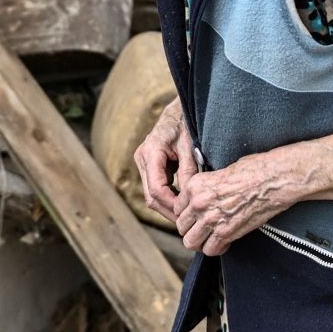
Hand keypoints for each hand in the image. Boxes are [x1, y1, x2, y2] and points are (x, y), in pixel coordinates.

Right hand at [133, 99, 194, 221]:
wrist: (179, 108)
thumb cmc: (186, 122)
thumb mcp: (190, 146)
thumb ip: (188, 171)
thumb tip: (189, 198)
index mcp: (150, 152)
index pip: (156, 189)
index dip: (170, 205)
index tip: (186, 213)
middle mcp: (142, 159)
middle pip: (151, 196)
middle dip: (169, 211)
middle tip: (187, 223)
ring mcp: (144, 163)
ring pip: (152, 194)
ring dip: (168, 206)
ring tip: (187, 216)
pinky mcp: (150, 166)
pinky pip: (156, 188)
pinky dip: (169, 198)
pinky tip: (183, 204)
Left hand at [174, 153, 295, 256]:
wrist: (272, 179)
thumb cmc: (252, 170)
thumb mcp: (219, 172)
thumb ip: (204, 188)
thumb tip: (202, 198)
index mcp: (195, 185)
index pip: (177, 208)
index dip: (188, 214)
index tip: (197, 216)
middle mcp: (198, 202)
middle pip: (181, 227)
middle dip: (192, 229)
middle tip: (205, 229)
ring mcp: (210, 219)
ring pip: (190, 242)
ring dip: (201, 242)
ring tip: (212, 238)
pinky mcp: (225, 233)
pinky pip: (210, 250)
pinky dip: (217, 248)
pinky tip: (225, 241)